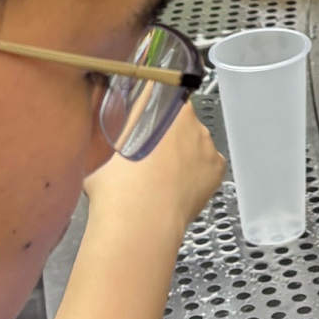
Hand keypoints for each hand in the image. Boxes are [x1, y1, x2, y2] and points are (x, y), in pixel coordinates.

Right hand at [82, 102, 223, 233]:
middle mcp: (189, 121)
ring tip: (163, 177)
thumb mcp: (102, 157)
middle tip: (149, 157)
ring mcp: (206, 145)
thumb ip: (108, 145)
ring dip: (184, 155)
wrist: (141, 223)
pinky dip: (198, 174)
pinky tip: (180, 187)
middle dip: (167, 136)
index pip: (161, 96)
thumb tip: (101, 149)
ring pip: (195, 143)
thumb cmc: (121, 189)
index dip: (151, 111)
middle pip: (180, 121)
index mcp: (162, 109)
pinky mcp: (217, 169)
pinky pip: (209, 165)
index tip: (143, 124)